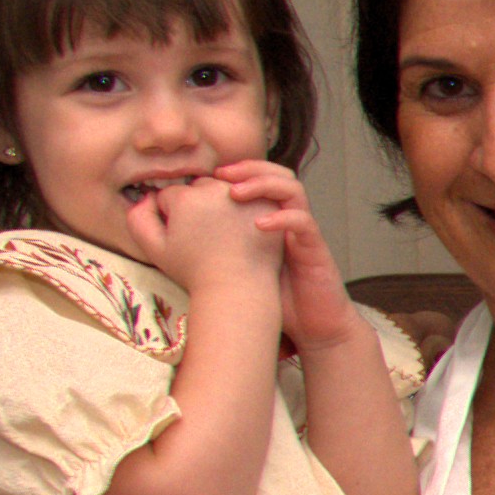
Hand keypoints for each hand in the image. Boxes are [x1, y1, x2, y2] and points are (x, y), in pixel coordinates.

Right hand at [132, 165, 273, 300]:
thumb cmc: (194, 271)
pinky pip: (248, 196)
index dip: (172, 219)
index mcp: (186, 198)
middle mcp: (215, 189)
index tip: (183, 240)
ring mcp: (244, 195)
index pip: (169, 196)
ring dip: (220, 205)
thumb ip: (138, 218)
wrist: (237, 288)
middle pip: (197, 188)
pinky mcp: (267, 203)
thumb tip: (147, 195)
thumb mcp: (154, 248)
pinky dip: (244, 209)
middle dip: (196, 208)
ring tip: (223, 236)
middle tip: (204, 238)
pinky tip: (241, 231)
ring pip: (222, 190)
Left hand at [217, 159, 362, 355]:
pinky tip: (258, 225)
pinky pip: (304, 223)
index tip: (206, 175)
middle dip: (249, 168)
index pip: (259, 179)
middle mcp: (290, 219)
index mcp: (272, 218)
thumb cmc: (274, 298)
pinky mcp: (316, 249)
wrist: (312, 326)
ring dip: (263, 184)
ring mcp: (304, 233)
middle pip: (278, 173)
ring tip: (235, 193)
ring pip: (293, 189)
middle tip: (220, 174)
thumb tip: (179, 231)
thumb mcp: (240, 266)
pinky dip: (282, 218)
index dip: (236, 170)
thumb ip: (221, 245)